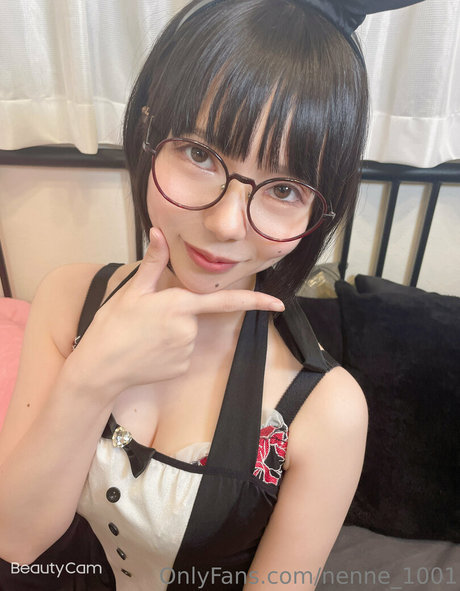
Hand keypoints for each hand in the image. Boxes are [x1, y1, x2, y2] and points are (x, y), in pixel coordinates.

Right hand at [69, 228, 283, 394]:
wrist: (100, 368)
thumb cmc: (113, 326)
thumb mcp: (132, 292)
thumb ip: (153, 263)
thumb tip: (160, 232)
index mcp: (180, 304)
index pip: (225, 301)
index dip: (256, 301)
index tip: (280, 304)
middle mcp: (189, 328)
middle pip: (193, 315)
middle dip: (176, 314)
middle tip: (145, 321)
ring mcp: (186, 350)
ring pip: (187, 334)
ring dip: (171, 333)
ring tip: (143, 337)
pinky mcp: (181, 368)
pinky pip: (181, 353)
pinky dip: (168, 351)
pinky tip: (148, 353)